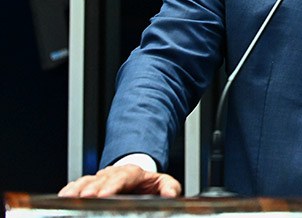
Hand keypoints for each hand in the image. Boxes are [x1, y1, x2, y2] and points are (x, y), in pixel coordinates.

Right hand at [58, 164, 181, 197]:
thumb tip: (170, 194)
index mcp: (133, 173)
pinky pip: (78, 185)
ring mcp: (101, 178)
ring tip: (68, 197)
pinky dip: (70, 189)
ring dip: (77, 189)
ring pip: (87, 180)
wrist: (137, 177)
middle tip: (84, 197)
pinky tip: (64, 196)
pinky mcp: (90, 185)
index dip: (112, 184)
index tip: (104, 193)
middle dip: (92, 188)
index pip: (123, 176)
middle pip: (102, 179)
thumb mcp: (164, 183)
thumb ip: (169, 188)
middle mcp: (114, 173)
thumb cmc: (149, 183)